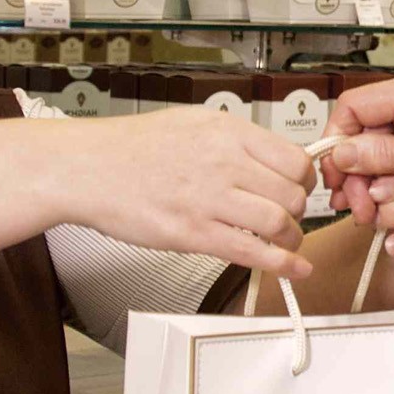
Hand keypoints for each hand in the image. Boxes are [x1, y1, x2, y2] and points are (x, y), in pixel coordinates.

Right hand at [40, 107, 316, 279]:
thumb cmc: (132, 149)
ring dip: (291, 240)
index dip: (305, 179)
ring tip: (285, 244)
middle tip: (291, 219)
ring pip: (279, 223)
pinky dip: (282, 266)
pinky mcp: (193, 233)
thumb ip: (234, 140)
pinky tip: (293, 270)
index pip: (294, 158)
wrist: (88, 169)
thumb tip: (272, 158)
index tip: (301, 189)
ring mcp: (209, 199)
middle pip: (292, 193)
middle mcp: (224, 162)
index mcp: (227, 131)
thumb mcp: (192, 122)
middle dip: (299, 212)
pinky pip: (252, 252)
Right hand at [320, 63, 393, 239]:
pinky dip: (388, 169)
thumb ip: (388, 158)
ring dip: (370, 173)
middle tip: (354, 206)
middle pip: (364, 124)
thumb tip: (343, 153)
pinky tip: (386, 194)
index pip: (355, 106)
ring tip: (369, 208)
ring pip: (377, 136)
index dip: (338, 145)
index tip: (336, 180)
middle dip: (355, 168)